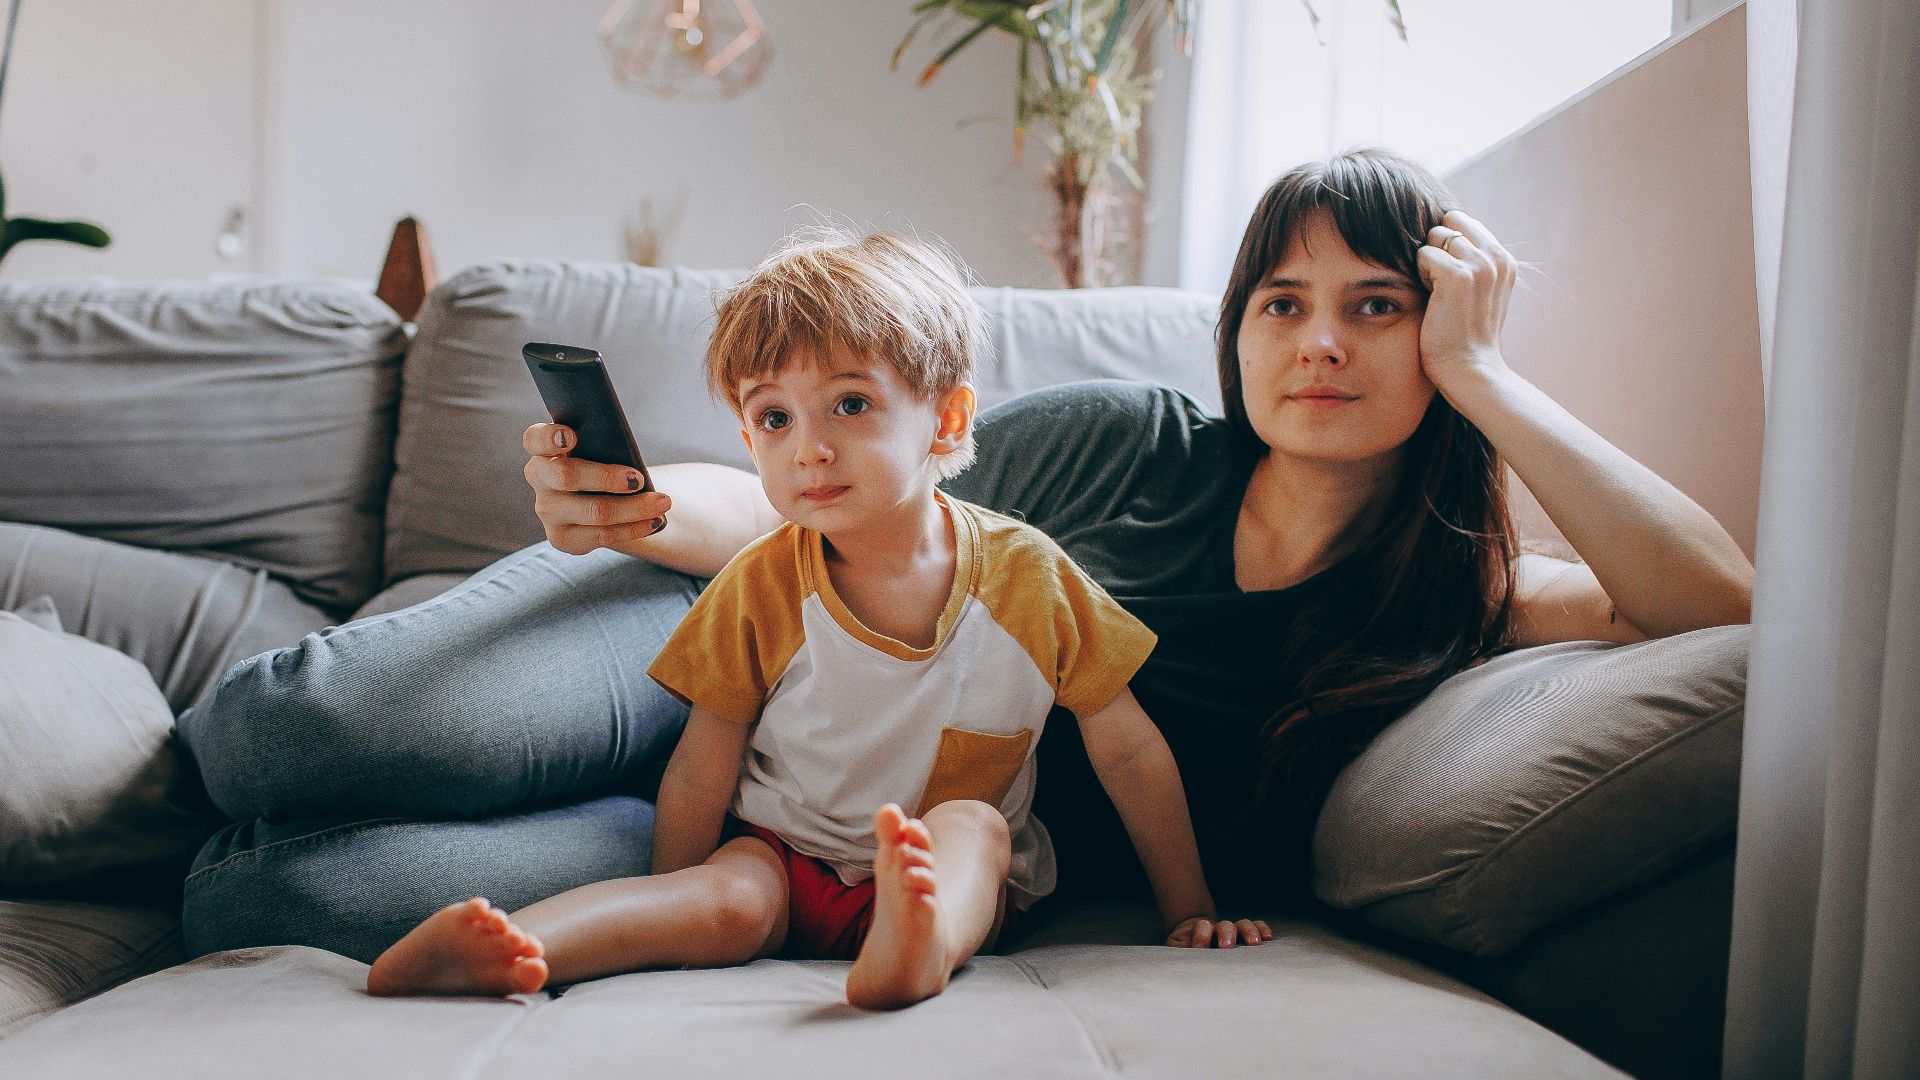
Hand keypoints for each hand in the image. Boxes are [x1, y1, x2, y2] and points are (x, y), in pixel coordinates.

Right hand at [522, 422, 671, 555]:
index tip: (570, 437)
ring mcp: (547, 510)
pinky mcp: (561, 537)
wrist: (603, 497)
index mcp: (544, 449)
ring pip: (592, 511)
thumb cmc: (603, 461)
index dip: (549, 438)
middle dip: (606, 477)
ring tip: (662, 502)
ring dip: (633, 508)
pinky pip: (601, 535)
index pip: (535, 439)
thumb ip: (604, 443)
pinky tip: (654, 522)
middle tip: (639, 478)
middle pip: (566, 476)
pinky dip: (633, 528)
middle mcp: (540, 479)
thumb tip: (630, 456)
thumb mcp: (600, 447)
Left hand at [1166, 915, 1274, 948]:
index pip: (1202, 927)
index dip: (1202, 935)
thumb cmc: (1185, 948)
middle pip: (1225, 925)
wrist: (1193, 939)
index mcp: (1200, 932)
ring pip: (1242, 924)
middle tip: (1226, 946)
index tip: (1199, 947)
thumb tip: (1184, 950)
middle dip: (1227, 934)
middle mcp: (1218, 930)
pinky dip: (1262, 929)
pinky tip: (1268, 937)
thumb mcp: (1178, 947)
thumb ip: (1180, 948)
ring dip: (1249, 931)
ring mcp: (1233, 931)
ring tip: (1254, 943)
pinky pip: (1256, 927)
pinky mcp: (1244, 935)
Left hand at [1414, 209, 1517, 394]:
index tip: (1446, 273)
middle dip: (1437, 247)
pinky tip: (1431, 297)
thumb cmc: (1465, 333)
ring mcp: (1479, 264)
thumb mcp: (1480, 291)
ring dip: (1427, 262)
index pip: (1464, 222)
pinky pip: (1424, 254)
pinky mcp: (1458, 276)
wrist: (1468, 367)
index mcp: (1504, 259)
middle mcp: (1497, 257)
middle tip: (1439, 283)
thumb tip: (1444, 231)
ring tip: (1437, 292)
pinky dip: (1420, 274)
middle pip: (1449, 223)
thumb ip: (1473, 262)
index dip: (1447, 243)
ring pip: (1435, 237)